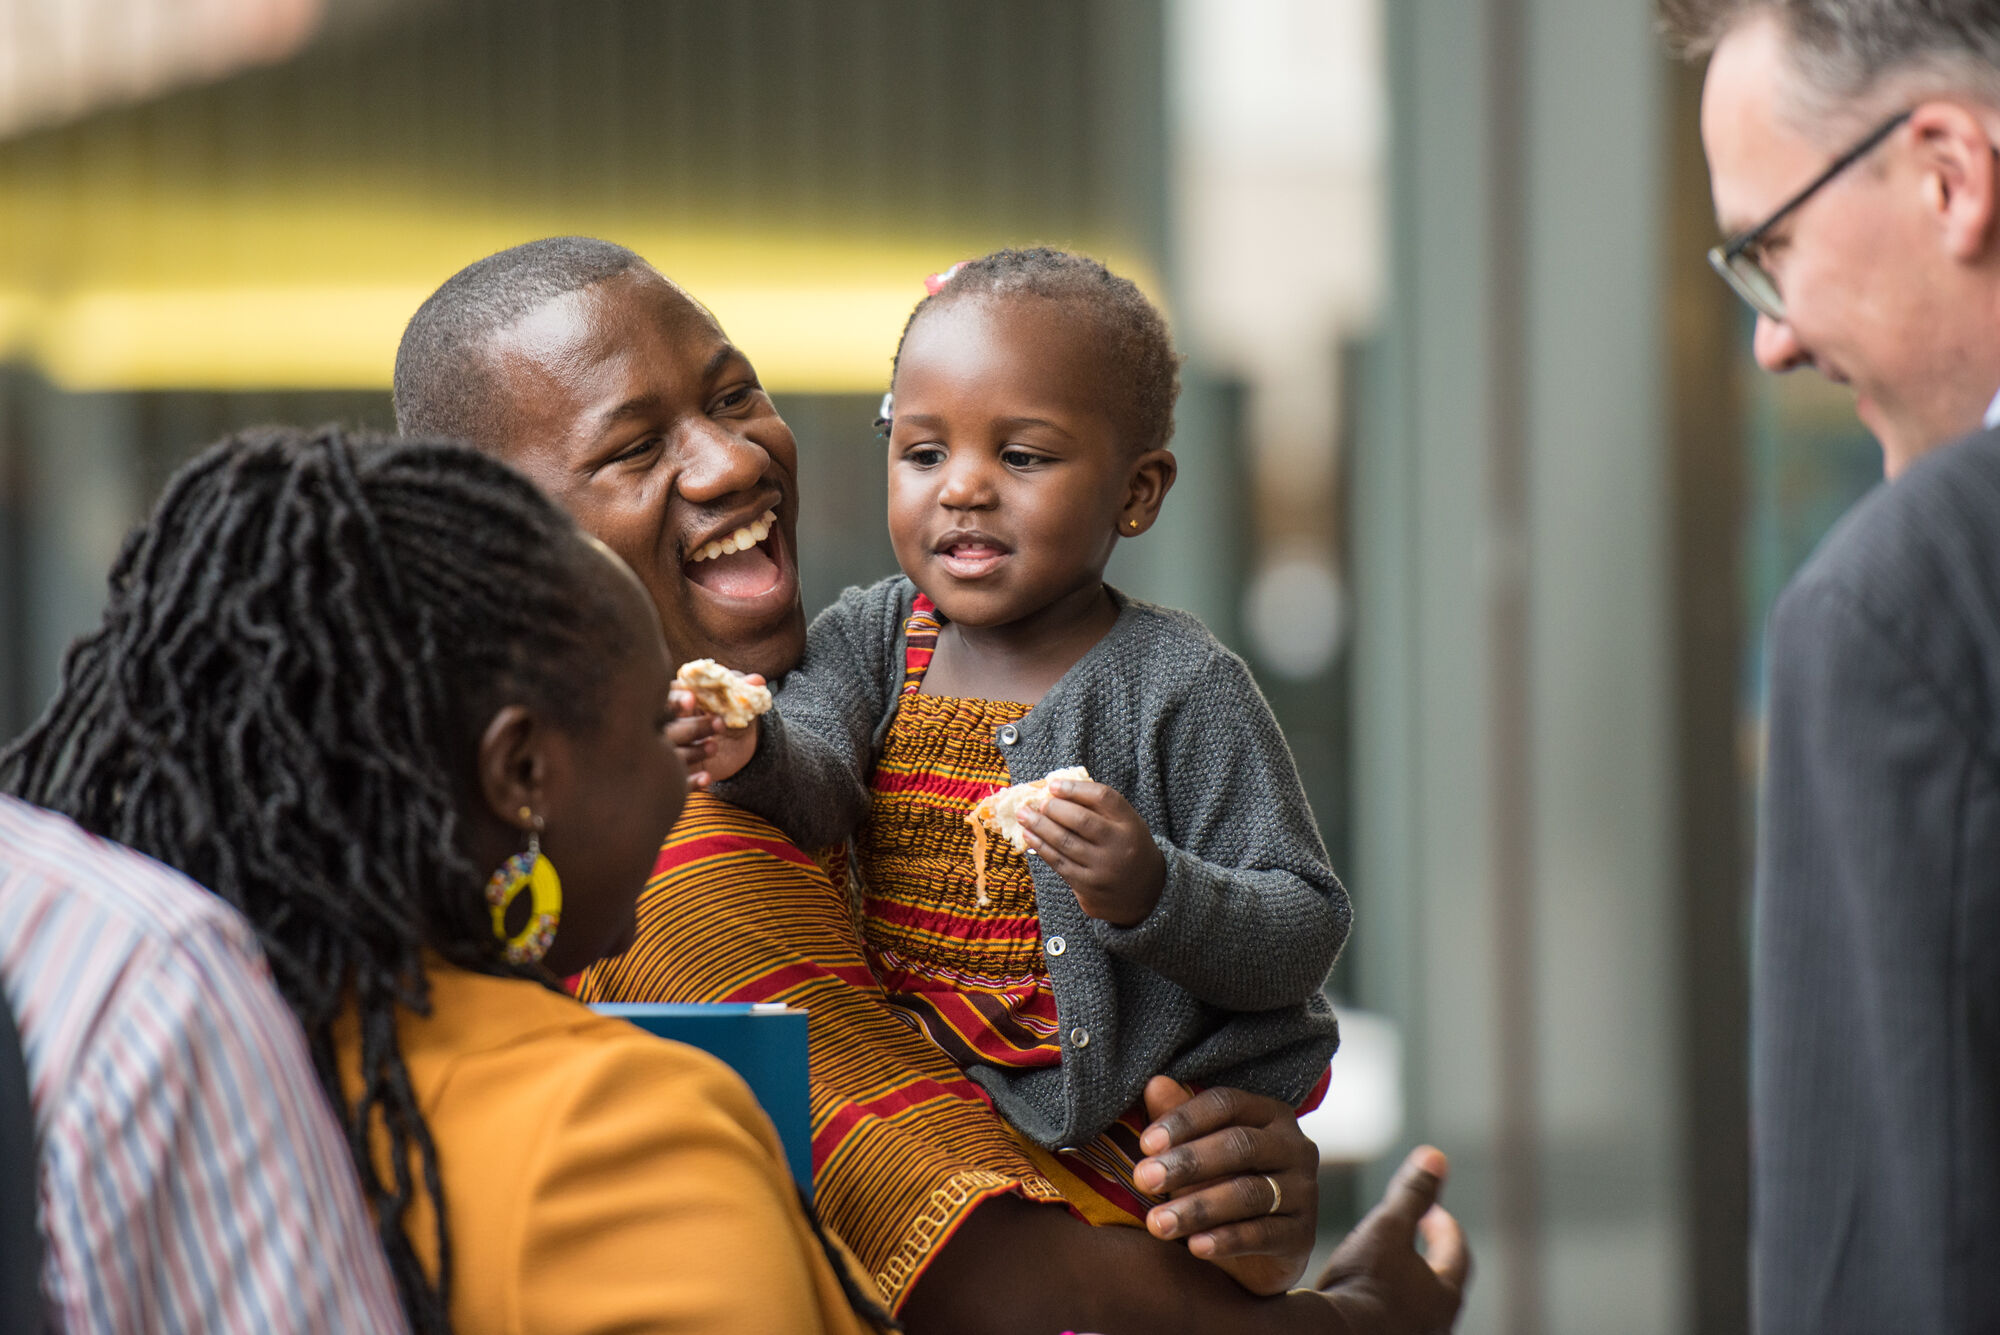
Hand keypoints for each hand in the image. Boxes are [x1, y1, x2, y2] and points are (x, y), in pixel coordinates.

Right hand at [668, 684, 760, 787]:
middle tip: (719, 724)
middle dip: (692, 726)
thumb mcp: (737, 700)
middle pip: (667, 727)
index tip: (692, 700)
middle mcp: (668, 726)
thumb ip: (743, 688)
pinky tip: (706, 778)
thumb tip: (758, 680)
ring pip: (670, 753)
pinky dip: (690, 781)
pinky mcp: (679, 772)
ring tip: (714, 747)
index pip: (667, 697)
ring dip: (693, 751)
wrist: (738, 743)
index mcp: (678, 702)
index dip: (676, 699)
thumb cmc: (729, 712)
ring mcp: (670, 751)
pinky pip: (677, 780)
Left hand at [1020, 777, 1166, 925]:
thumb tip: (1057, 790)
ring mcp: (1103, 868)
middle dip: (1054, 808)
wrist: (1146, 895)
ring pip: (1065, 842)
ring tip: (1024, 814)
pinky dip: (1041, 847)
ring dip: (1039, 826)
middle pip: (1081, 820)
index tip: (1053, 784)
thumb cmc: (1127, 849)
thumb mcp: (1127, 825)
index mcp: (1131, 824)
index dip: (1075, 788)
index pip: (1104, 798)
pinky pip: (1059, 863)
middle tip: (1037, 802)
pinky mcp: (1088, 887)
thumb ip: (1101, 808)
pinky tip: (1029, 836)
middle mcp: (1119, 846)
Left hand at [1132, 1077, 1319, 1294]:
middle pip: (1240, 1145)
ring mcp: (1304, 1192)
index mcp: (1270, 1114)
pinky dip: (1226, 1240)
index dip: (1184, 1120)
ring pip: (1249, 1193)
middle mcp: (1295, 1146)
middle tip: (1143, 1179)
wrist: (1252, 1253)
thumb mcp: (1195, 1153)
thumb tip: (1155, 1083)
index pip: (1226, 1103)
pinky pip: (1263, 1234)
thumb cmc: (1219, 1184)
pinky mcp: (1303, 1235)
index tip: (1145, 1144)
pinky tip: (1194, 1247)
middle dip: (1188, 1162)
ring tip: (1157, 1222)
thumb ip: (1178, 1122)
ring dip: (1197, 1207)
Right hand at [1313, 1146, 1468, 1334]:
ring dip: (1409, 1279)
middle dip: (1430, 1253)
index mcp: (1445, 1294)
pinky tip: (1366, 1292)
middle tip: (1415, 1232)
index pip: (1457, 1253)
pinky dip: (1390, 1299)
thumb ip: (1413, 1194)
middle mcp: (1437, 1322)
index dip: (1445, 1226)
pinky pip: (1396, 1317)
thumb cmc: (1363, 1282)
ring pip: (1420, 1303)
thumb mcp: (1388, 1226)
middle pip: (1442, 1281)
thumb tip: (1436, 1157)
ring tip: (1387, 1261)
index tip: (1432, 1210)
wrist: (1331, 1334)